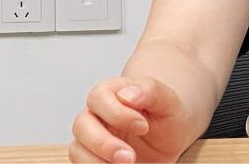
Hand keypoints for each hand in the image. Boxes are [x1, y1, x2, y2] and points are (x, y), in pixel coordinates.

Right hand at [69, 76, 193, 163]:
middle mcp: (97, 114)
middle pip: (81, 124)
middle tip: (130, 157)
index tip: (144, 127)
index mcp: (112, 92)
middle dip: (104, 143)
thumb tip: (126, 94)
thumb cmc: (168, 115)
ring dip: (97, 161)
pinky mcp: (93, 158)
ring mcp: (92, 138)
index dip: (118, 114)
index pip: (99, 97)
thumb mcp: (169, 101)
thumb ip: (150, 91)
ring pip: (76, 149)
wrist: (172, 137)